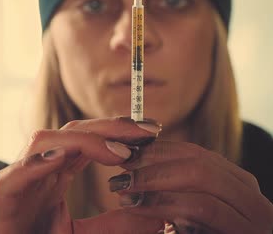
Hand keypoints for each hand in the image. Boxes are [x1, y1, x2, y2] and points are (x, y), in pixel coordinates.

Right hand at [0, 117, 163, 233]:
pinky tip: (58, 158)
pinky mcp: (2, 194)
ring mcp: (19, 176)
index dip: (119, 131)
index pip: (90, 140)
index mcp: (57, 170)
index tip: (153, 132)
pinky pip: (15, 173)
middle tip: (147, 131)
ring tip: (118, 151)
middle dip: (110, 127)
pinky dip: (34, 164)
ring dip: (81, 141)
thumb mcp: (82, 232)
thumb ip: (113, 225)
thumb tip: (155, 218)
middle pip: (73, 132)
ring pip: (44, 142)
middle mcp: (40, 166)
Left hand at [112, 141, 272, 232]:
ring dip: (154, 182)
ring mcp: (254, 219)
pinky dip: (166, 204)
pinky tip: (137, 207)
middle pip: (198, 162)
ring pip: (202, 181)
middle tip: (117, 172)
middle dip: (151, 163)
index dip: (154, 150)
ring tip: (121, 190)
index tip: (121, 155)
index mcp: (236, 189)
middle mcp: (250, 199)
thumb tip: (128, 177)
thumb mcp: (186, 220)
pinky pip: (204, 208)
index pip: (194, 154)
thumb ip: (169, 198)